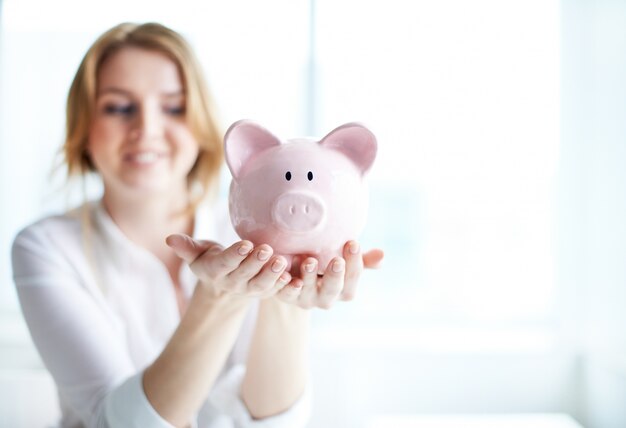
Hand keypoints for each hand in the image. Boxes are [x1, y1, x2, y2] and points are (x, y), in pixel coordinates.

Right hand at [166, 234, 290, 297]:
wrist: (224, 283)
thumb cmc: (210, 259)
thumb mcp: (197, 253)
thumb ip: (187, 247)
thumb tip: (169, 239)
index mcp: (216, 271)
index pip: (226, 263)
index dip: (235, 255)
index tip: (246, 244)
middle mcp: (234, 282)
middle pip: (246, 273)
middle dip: (256, 262)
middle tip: (266, 249)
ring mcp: (250, 289)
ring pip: (262, 284)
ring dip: (272, 274)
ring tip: (281, 262)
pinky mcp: (265, 292)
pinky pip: (275, 291)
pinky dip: (284, 287)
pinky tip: (293, 279)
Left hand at [275, 241, 383, 308]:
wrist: (296, 274)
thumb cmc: (326, 264)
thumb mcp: (343, 260)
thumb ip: (362, 260)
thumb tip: (382, 254)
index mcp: (345, 289)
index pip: (353, 276)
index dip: (354, 261)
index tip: (352, 242)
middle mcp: (327, 298)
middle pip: (334, 288)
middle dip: (335, 275)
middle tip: (336, 260)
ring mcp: (306, 299)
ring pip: (309, 291)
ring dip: (309, 276)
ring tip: (309, 260)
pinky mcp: (287, 297)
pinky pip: (285, 293)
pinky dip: (285, 285)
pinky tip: (285, 274)